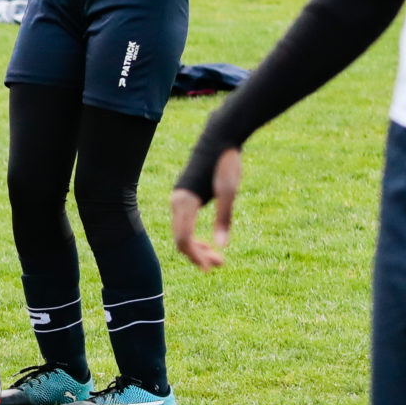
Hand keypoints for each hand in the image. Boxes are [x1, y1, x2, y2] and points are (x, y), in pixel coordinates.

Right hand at [170, 147, 243, 268]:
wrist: (221, 136)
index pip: (183, 239)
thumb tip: (221, 246)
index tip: (212, 268)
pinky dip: (193, 235)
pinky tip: (208, 240)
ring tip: (217, 257)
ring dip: (196, 247)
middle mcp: (177, 200)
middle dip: (198, 255)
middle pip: (180, 238)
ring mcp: (178, 197)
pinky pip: (182, 222)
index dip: (196, 257)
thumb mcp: (229, 192)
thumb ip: (224, 218)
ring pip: (180, 231)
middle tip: (220, 265)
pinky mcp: (183, 194)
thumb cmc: (226, 163)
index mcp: (185, 201)